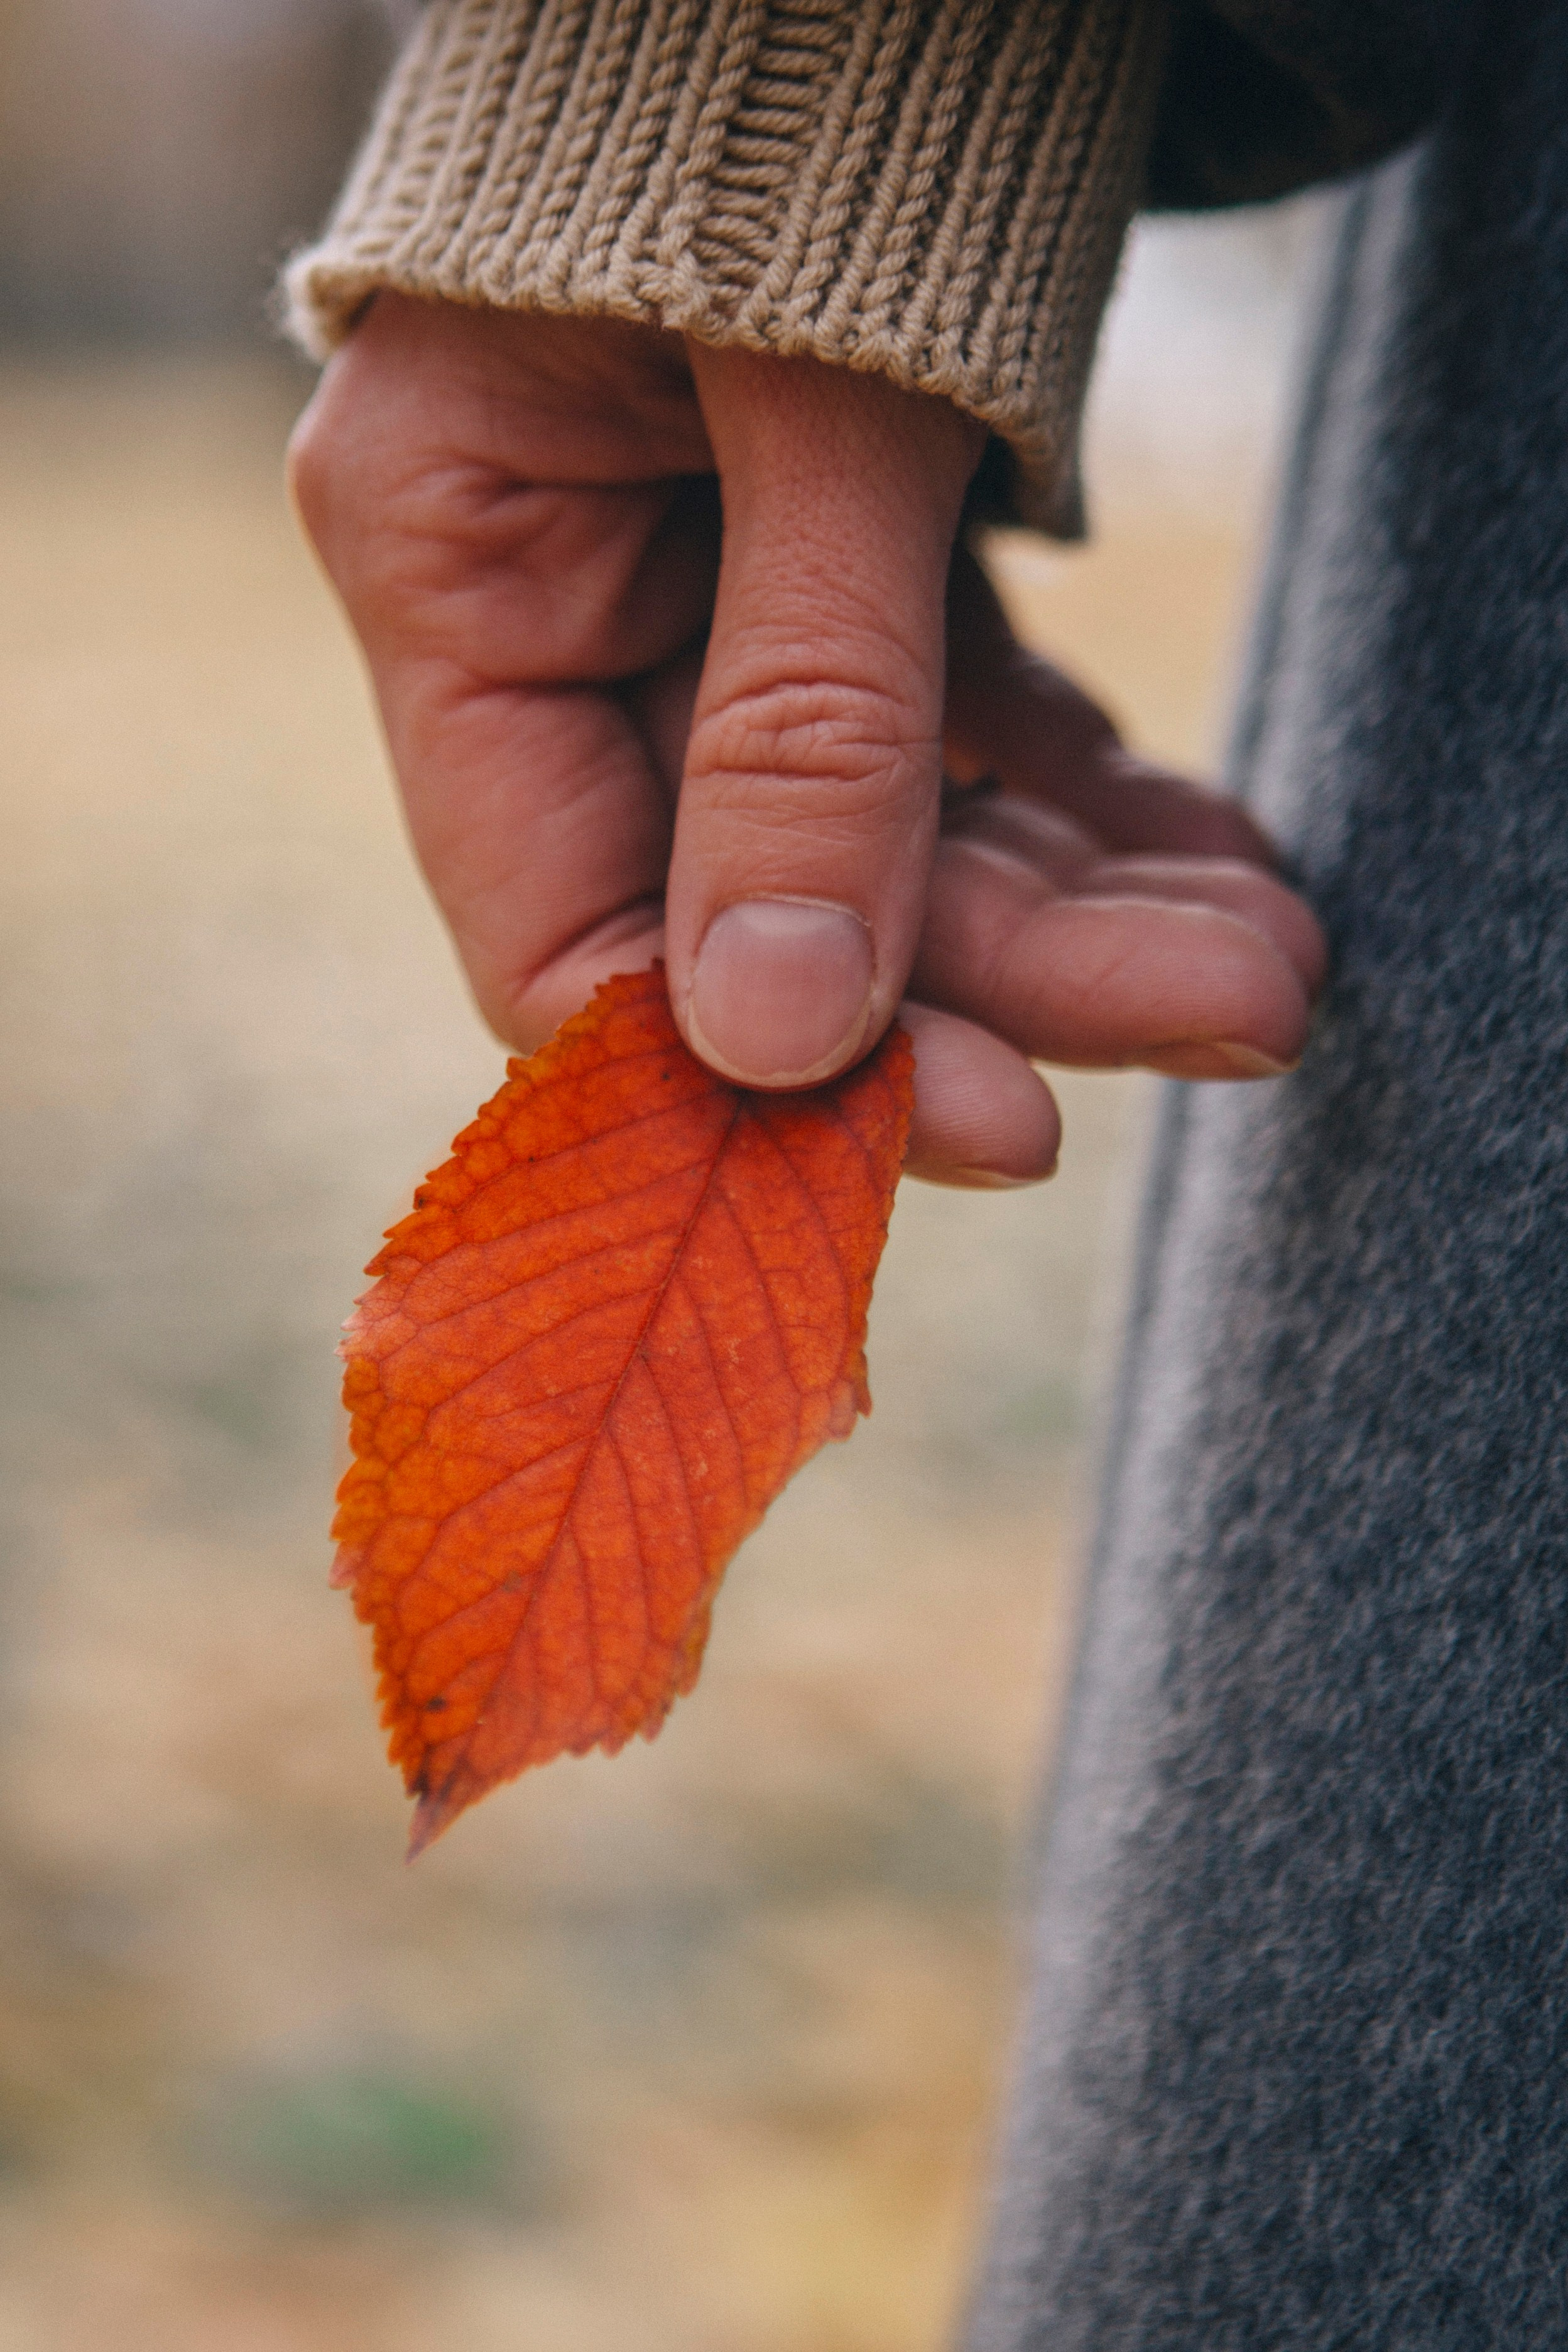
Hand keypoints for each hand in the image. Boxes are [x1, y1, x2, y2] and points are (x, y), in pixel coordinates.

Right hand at [288, 295, 1323, 1184]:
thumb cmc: (802, 88)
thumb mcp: (825, 395)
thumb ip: (808, 716)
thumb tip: (778, 1036)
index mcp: (453, 555)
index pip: (561, 918)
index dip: (757, 1064)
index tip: (985, 1130)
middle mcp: (560, 603)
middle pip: (770, 895)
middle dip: (1009, 969)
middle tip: (1240, 1005)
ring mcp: (702, 592)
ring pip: (891, 836)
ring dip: (1085, 903)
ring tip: (1274, 949)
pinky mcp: (838, 571)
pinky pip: (956, 740)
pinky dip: (1083, 805)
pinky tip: (1213, 856)